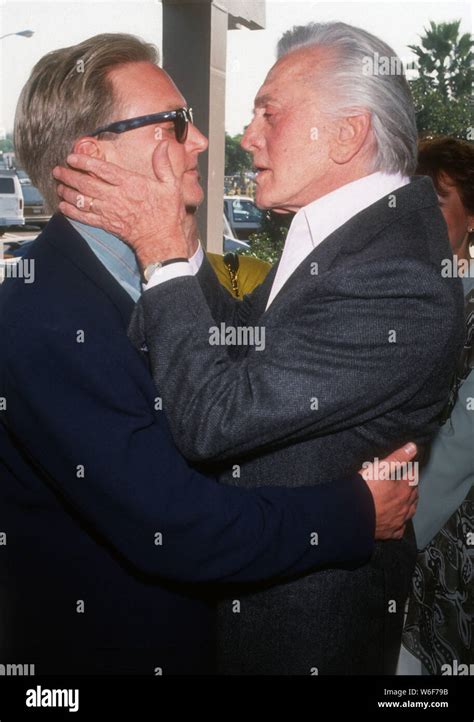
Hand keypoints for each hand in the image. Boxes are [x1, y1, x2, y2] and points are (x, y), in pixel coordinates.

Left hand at [53, 142, 187, 267]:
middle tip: (58, 170)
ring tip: (58, 186)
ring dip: (67, 192)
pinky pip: (85, 217)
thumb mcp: (171, 186)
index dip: (84, 162)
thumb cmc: (167, 214)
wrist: (161, 240)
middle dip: (69, 176)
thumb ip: (164, 165)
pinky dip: (72, 212)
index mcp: (130, 184)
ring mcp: (110, 211)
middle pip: (86, 184)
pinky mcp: (107, 224)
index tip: (72, 157)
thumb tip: (162, 146)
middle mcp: (116, 196)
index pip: (101, 169)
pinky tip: (63, 207)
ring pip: (82, 200)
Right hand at [359, 442, 418, 540]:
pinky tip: (398, 522)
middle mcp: (404, 506)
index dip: (410, 472)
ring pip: (410, 512)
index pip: (413, 479)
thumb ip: (397, 457)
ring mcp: (398, 521)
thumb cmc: (365, 489)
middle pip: (414, 496)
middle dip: (412, 489)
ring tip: (408, 500)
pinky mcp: (389, 532)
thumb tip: (413, 446)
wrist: (352, 513)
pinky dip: (400, 524)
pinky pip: (399, 530)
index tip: (408, 469)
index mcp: (404, 490)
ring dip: (410, 505)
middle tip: (408, 483)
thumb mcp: (380, 468)